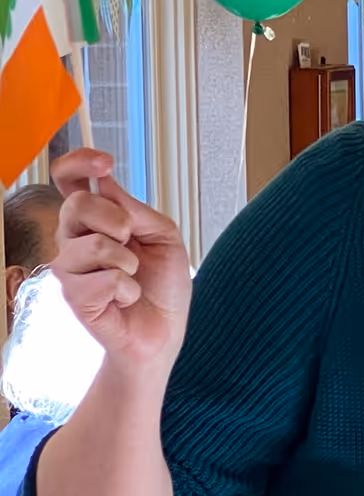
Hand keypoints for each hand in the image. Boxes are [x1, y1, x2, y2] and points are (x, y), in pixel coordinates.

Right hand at [52, 151, 191, 372]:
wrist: (163, 333)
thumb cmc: (163, 287)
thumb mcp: (165, 239)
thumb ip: (137, 211)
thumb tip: (106, 184)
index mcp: (95, 220)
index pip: (67, 179)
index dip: (78, 162)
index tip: (104, 163)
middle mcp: (73, 239)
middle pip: (77, 205)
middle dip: (118, 219)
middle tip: (133, 240)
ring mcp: (69, 268)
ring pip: (94, 244)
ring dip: (129, 262)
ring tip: (133, 278)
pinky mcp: (74, 296)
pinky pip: (106, 279)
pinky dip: (129, 290)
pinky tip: (126, 299)